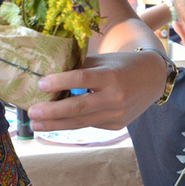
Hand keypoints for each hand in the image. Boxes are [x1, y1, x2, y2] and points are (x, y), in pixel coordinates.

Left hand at [28, 50, 168, 130]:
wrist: (153, 79)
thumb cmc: (121, 65)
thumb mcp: (102, 61)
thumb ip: (80, 69)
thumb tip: (49, 75)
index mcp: (111, 76)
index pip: (82, 79)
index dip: (60, 82)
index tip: (40, 84)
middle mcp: (115, 98)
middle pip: (78, 107)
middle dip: (52, 112)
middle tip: (31, 112)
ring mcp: (117, 115)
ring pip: (81, 122)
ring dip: (55, 124)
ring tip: (35, 124)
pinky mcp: (116, 125)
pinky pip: (89, 124)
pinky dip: (70, 124)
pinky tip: (54, 123)